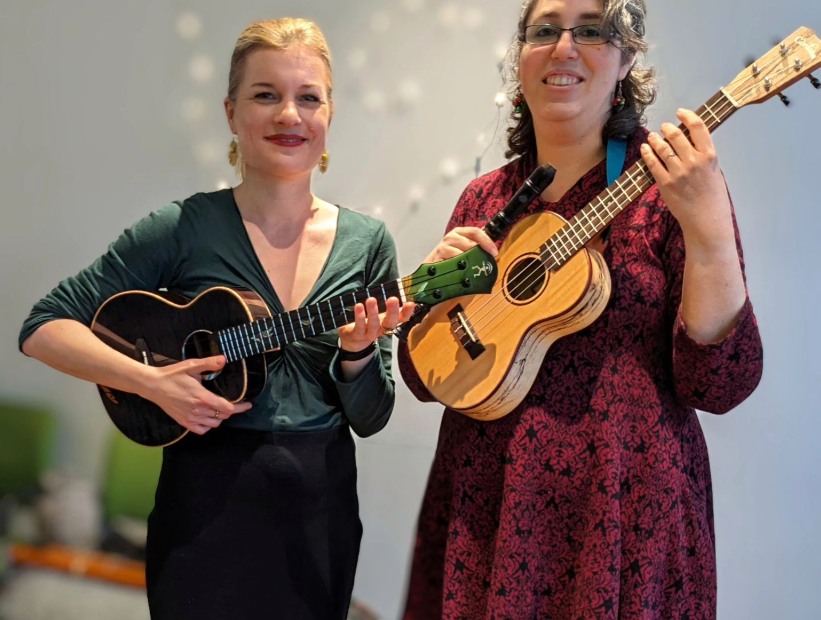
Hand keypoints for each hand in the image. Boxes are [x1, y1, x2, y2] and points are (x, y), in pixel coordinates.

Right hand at [137, 355, 251, 434]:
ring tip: (220, 409)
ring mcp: (190, 418)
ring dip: (220, 418)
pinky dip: (208, 426)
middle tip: (234, 403)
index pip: (228, 408)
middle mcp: (198, 410)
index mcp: (202, 397)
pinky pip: (201, 430)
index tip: (248, 404)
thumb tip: (224, 359)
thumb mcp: (191, 365)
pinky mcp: (184, 422)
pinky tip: (208, 418)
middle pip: (223, 417)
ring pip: (214, 424)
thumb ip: (209, 363)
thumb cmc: (172, 375)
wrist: (153, 385)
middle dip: (231, 410)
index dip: (240, 407)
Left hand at [337, 297, 415, 353]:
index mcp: (389, 322)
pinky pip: (359, 326)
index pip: (402, 319)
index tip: (411, 303)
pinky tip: (359, 306)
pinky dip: (359, 316)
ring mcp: (370, 334)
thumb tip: (397, 287)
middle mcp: (382, 329)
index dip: (407, 312)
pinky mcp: (358, 335)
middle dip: (392, 311)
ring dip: (373, 312)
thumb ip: (386, 305)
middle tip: (393, 299)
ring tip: (371, 299)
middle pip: (390, 322)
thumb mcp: (379, 314)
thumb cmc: (369, 322)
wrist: (353, 340)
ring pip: (374, 324)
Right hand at [423, 226, 497, 263]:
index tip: (494, 252)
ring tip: (470, 268)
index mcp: (459, 232)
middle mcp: (450, 238)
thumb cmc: (449, 258)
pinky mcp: (436, 258)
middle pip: (470, 243)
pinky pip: (451, 263)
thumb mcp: (464, 247)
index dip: (487, 241)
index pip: (476, 231)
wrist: (432, 267)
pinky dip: (457, 268)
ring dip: (468, 262)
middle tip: (483, 262)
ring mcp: (442, 247)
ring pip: (461, 254)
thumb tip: (492, 249)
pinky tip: (459, 271)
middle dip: (479, 254)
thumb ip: (477, 245)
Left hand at [641, 109, 734, 252]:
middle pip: (676, 135)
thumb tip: (690, 142)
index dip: (687, 116)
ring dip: (655, 139)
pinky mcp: (665, 183)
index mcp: (709, 156)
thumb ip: (703, 156)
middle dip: (667, 128)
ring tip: (652, 137)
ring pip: (662, 147)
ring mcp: (678, 172)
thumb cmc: (713, 197)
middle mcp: (693, 161)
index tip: (680, 112)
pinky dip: (647, 153)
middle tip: (663, 127)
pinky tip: (644, 149)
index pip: (698, 127)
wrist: (706, 220)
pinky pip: (652, 164)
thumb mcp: (714, 171)